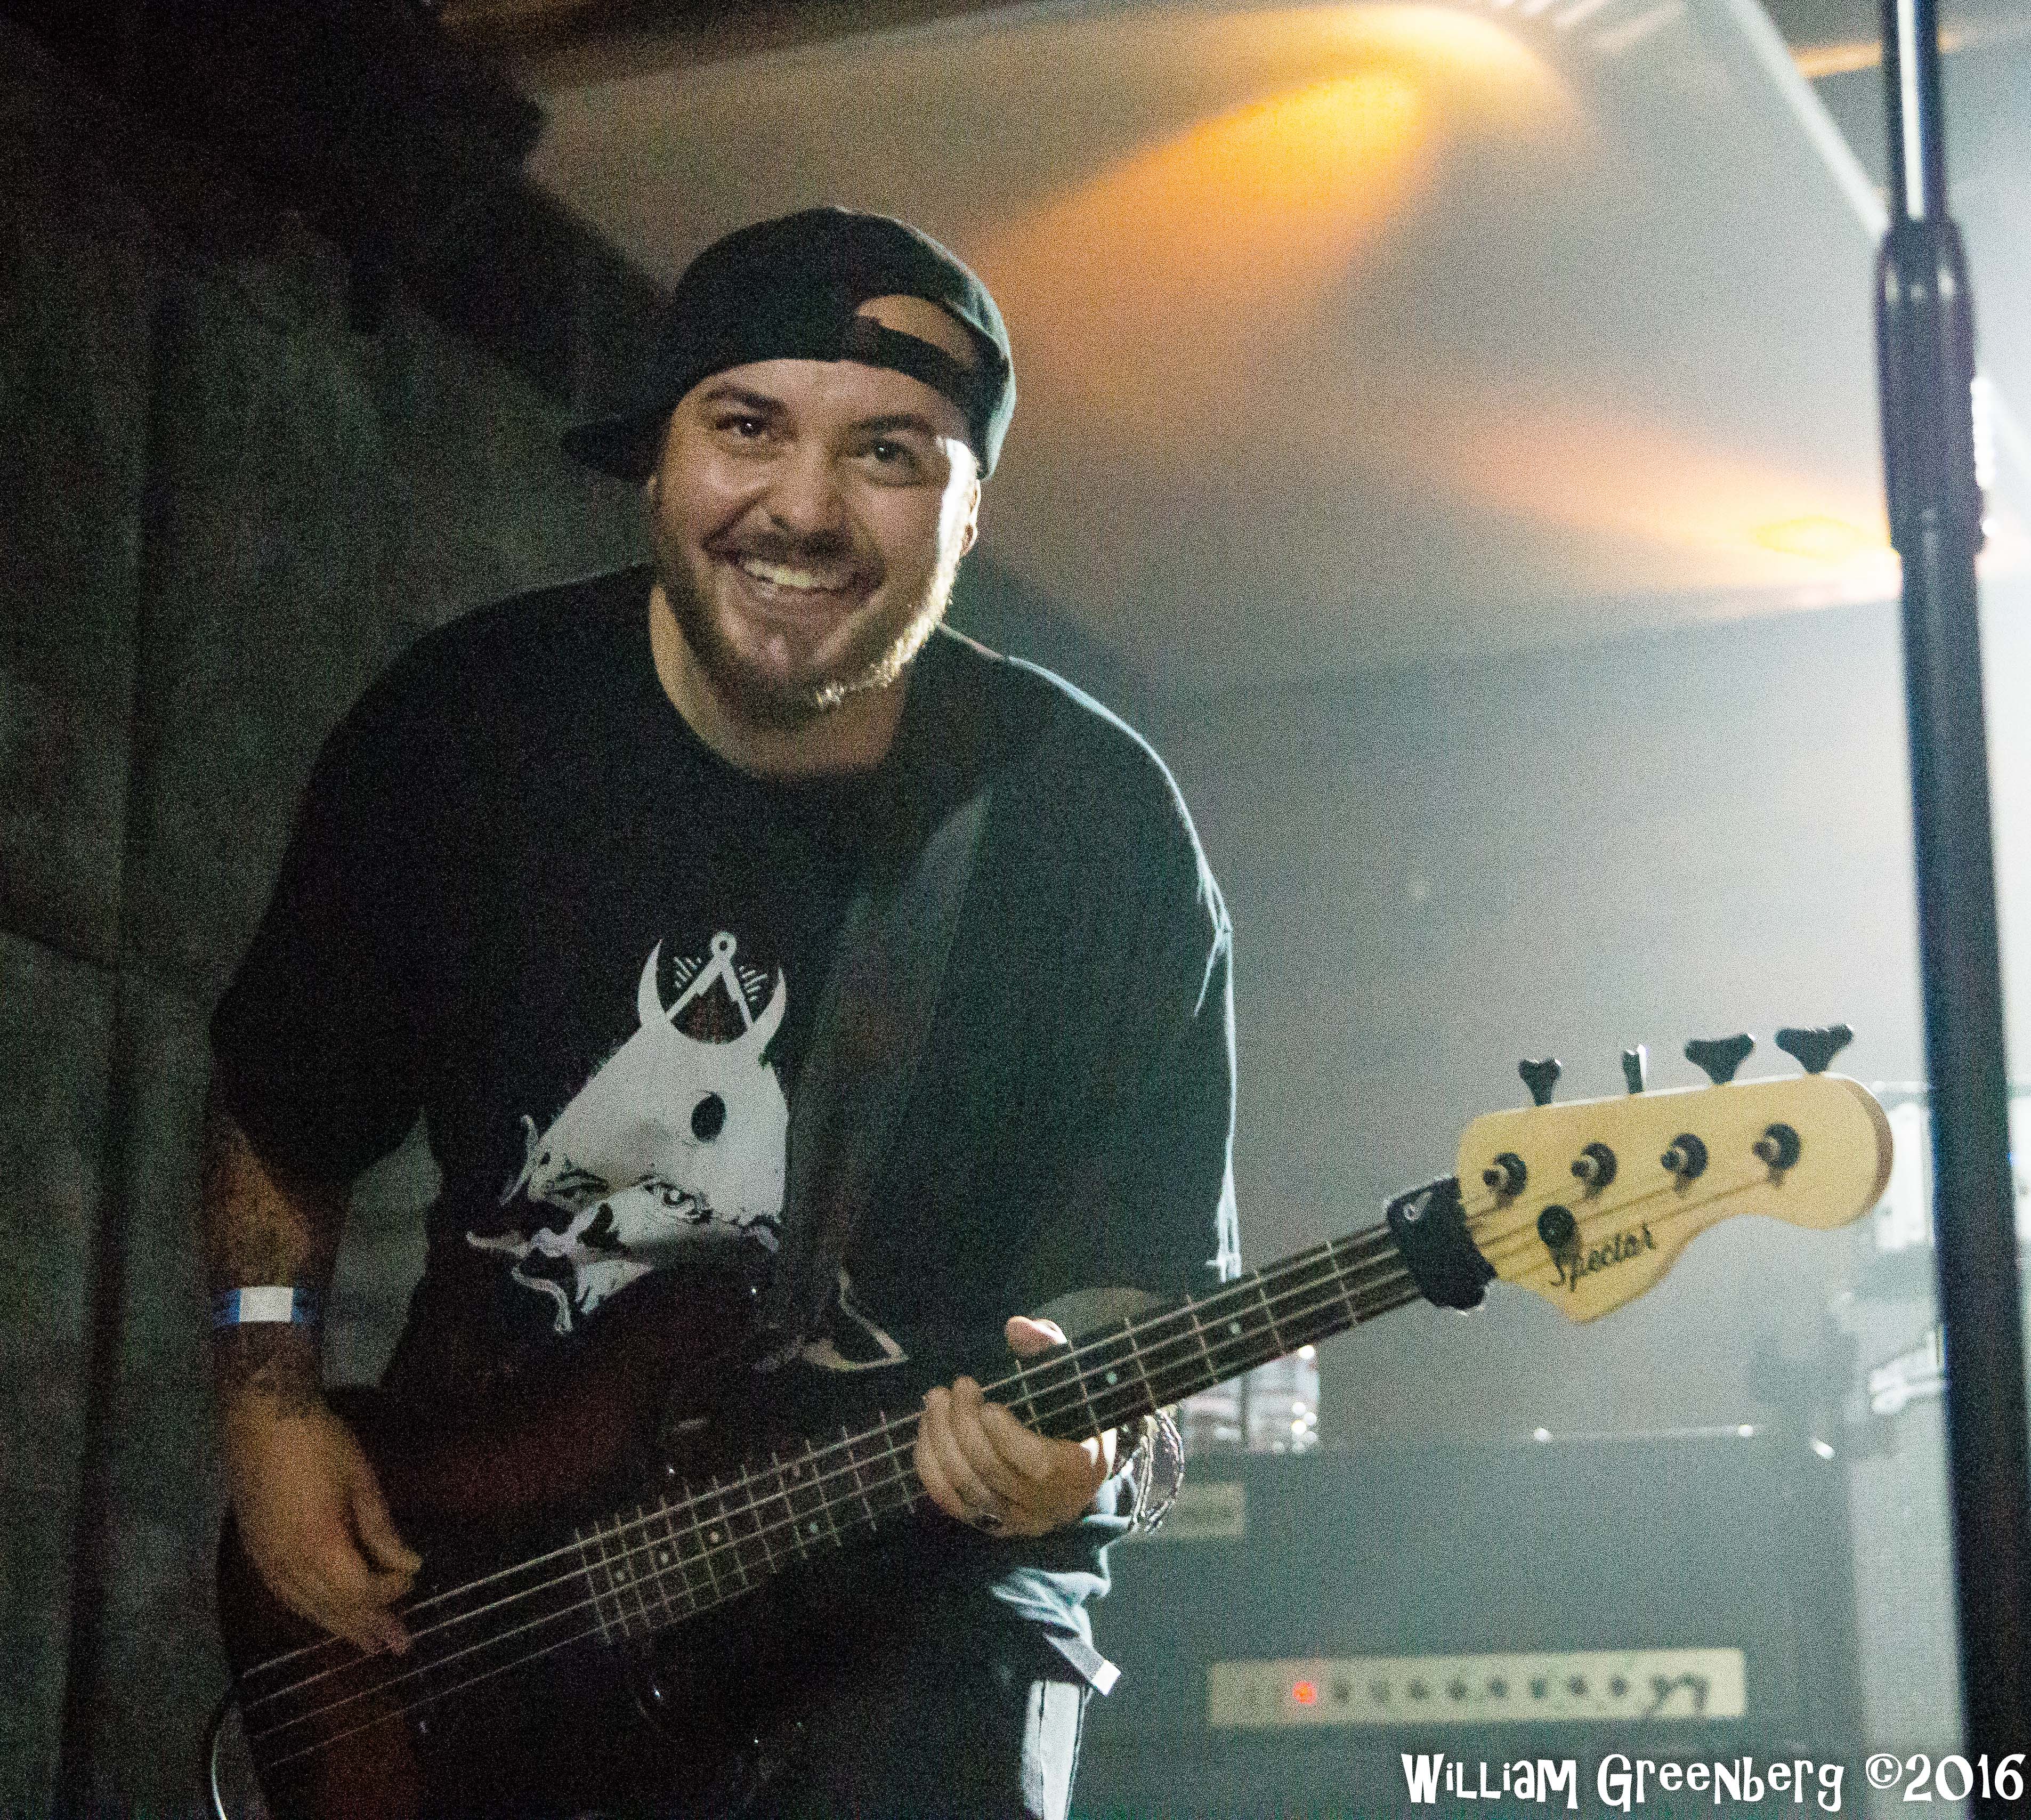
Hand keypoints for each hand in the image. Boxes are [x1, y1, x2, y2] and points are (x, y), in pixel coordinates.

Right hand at [224, 1398, 420, 1653]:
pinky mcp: (254, 1553)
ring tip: (366, 1644)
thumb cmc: (320, 1444)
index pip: (361, 1591)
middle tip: (396, 1648)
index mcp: (320, 1549)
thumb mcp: (362, 1483)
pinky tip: (323, 1614)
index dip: (389, 1592)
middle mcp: (288, 1566)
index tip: (412, 1580)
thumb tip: (409, 1565)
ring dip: (338, 1626)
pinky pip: (286, 1596)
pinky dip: (310, 1610)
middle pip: (332, 1609)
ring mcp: (266, 1563)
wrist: (262, 1420)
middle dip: (367, 1627)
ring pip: (306, 1607)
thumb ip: (382, 1531)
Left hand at [915, 1315, 1115, 1537]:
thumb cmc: (1073, 1412)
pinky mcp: (988, 1525)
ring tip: (935, 1400)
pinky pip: (949, 1501)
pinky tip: (928, 1429)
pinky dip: (930, 1465)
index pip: (1037, 1464)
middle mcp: (1048, 1505)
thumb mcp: (1073, 1377)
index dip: (1006, 1436)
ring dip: (940, 1439)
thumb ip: (1048, 1349)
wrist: (1077, 1466)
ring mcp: (1015, 1520)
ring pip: (965, 1487)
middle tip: (955, 1387)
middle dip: (963, 1425)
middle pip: (992, 1472)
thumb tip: (1016, 1328)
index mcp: (1080, 1469)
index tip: (988, 1403)